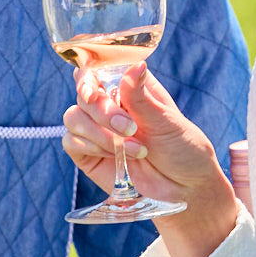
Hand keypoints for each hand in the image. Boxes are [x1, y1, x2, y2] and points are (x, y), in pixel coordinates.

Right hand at [63, 62, 237, 256]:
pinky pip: (71, 141)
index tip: (96, 89)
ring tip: (135, 149)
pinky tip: (116, 157)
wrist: (184, 190)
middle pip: (84, 92)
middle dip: (103, 111)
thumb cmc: (183, 151)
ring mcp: (96, 129)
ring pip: (73, 116)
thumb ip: (142, 98)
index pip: (100, 69)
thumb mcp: (167, 122)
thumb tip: (136, 65)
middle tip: (130, 128)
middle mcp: (110, 104)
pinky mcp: (87, 153)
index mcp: (130, 88)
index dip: (90, 74)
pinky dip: (92, 147)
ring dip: (100, 133)